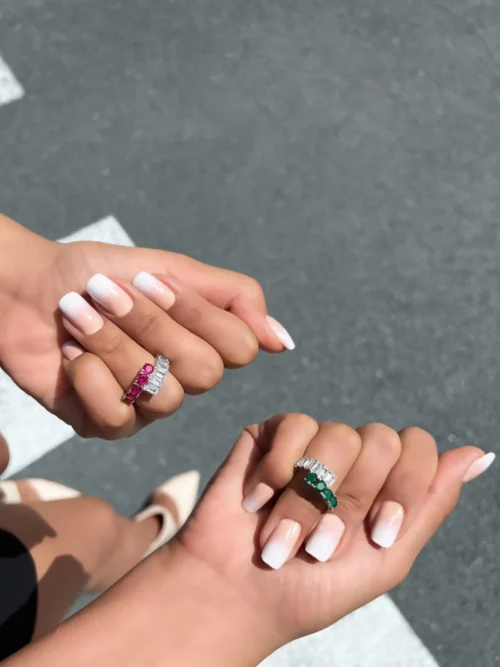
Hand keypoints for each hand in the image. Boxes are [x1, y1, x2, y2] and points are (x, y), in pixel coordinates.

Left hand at [0, 214, 293, 437]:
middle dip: (148, 325)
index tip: (150, 281)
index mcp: (201, 340)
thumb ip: (233, 298)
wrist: (26, 289)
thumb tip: (282, 341)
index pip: (238, 349)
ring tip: (76, 316)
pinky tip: (70, 355)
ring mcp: (145, 406)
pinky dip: (89, 376)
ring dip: (112, 344)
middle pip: (203, 373)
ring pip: (161, 396)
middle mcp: (181, 377)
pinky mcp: (105, 424)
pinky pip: (118, 418)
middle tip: (104, 293)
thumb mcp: (169, 268)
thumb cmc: (96, 273)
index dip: (196, 316)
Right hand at [177, 414, 492, 656]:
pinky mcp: (271, 434)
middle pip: (380, 439)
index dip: (403, 487)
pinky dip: (278, 470)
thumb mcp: (386, 559)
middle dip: (351, 499)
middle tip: (320, 543)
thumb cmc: (308, 589)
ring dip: (310, 498)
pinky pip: (294, 424)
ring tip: (282, 534)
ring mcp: (311, 443)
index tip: (376, 534)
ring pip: (337, 434)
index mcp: (382, 485)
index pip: (417, 448)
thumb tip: (479, 454)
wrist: (237, 593)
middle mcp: (352, 459)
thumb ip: (430, 504)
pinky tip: (258, 499)